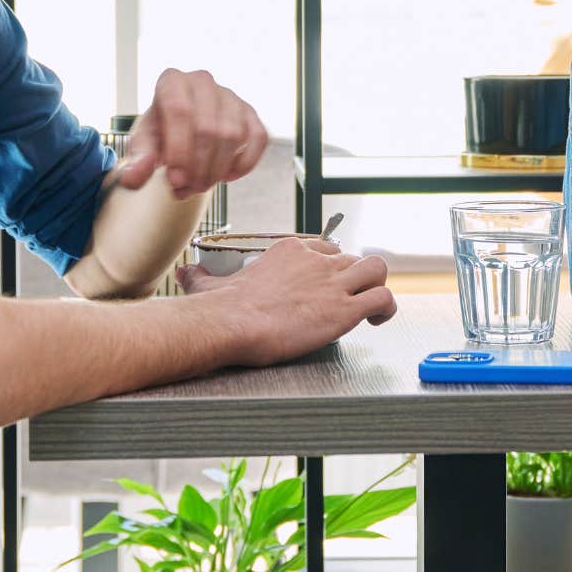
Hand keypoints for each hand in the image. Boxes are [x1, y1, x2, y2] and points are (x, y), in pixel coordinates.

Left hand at [114, 69, 267, 198]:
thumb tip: (133, 179)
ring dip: (217, 170)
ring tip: (199, 186)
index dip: (179, 150)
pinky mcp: (250, 112)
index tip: (175, 180)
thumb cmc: (160, 134)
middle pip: (208, 128)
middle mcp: (202, 81)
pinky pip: (258, 139)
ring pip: (233, 136)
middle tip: (185, 190)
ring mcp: (230, 95)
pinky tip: (226, 176)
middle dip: (198, 167)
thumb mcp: (143, 146)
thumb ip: (137, 161)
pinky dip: (245, 163)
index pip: (180, 111)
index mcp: (172, 81)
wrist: (180, 130)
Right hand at [177, 238, 397, 365]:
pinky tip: (375, 322)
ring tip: (370, 307)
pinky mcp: (344, 309)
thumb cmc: (221, 307)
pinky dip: (386, 310)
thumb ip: (201, 277)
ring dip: (377, 286)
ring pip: (376, 269)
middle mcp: (316, 261)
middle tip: (347, 299)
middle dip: (354, 278)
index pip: (325, 248)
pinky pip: (382, 298)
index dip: (330, 267)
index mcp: (291, 250)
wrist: (232, 323)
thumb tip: (185, 273)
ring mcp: (333, 283)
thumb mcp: (209, 284)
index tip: (325, 284)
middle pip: (352, 258)